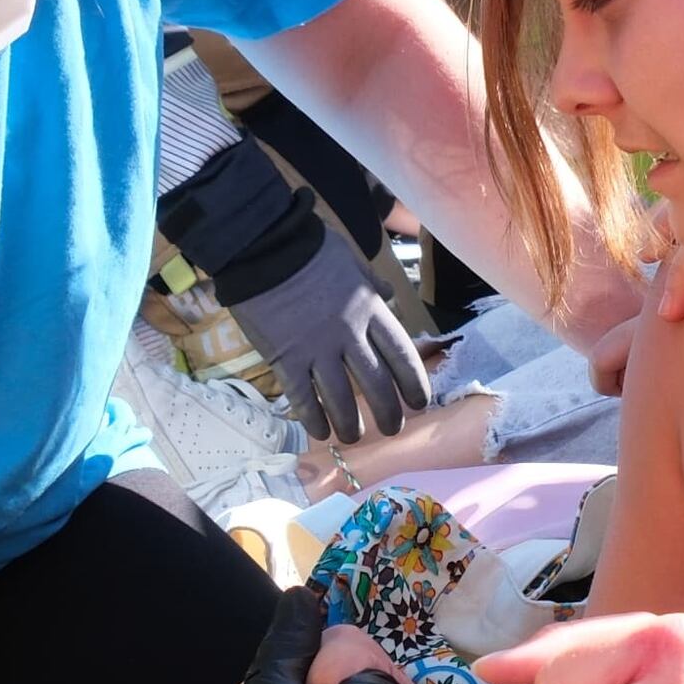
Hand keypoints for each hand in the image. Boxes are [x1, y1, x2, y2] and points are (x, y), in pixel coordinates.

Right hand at [223, 231, 432, 442]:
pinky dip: (314, 419)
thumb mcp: (352, 261)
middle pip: (377, 385)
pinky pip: (303, 399)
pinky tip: (321, 432)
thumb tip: (389, 294)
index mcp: (370, 310)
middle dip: (389, 414)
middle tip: (392, 429)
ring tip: (354, 437)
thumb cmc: (310, 250)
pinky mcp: (286, 359)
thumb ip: (372, 284)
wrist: (263, 247)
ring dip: (351, 425)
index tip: (419, 403)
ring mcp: (316, 350)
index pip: (402, 356)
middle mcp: (349, 335)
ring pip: (341, 400)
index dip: (414, 384)